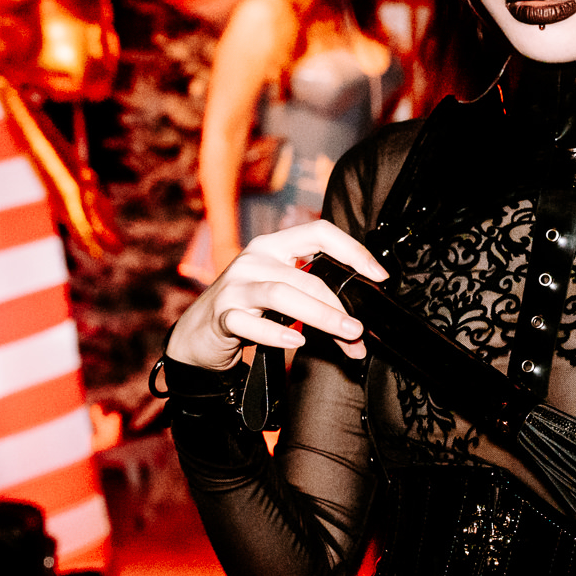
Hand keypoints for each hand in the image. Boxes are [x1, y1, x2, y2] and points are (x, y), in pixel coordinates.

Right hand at [167, 220, 387, 366]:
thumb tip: (357, 327)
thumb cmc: (247, 310)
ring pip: (283, 294)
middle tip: (359, 329)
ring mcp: (236, 285)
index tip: (378, 275)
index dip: (353, 250)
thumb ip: (315, 301)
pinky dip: (276, 334)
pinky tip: (296, 343)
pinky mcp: (222, 314)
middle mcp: (254, 259)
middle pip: (307, 275)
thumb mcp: (282, 296)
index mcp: (274, 246)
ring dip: (320, 316)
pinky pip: (251, 323)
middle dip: (339, 304)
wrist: (197, 336)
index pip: (319, 232)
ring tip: (345, 334)